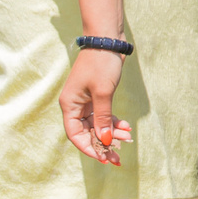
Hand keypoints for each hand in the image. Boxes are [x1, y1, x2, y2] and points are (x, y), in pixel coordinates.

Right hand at [57, 48, 130, 165]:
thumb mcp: (103, 92)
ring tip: (128, 139)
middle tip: (118, 158)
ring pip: (98, 125)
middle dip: (103, 144)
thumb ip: (103, 118)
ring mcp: (86, 101)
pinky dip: (114, 122)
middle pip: (87, 132)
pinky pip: (104, 115)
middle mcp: (75, 105)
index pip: (75, 135)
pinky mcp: (98, 96)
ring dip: (111, 133)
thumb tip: (104, 140)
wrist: (108, 40)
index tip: (104, 158)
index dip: (89, 148)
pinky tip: (127, 128)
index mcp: (69, 105)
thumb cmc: (102, 64)